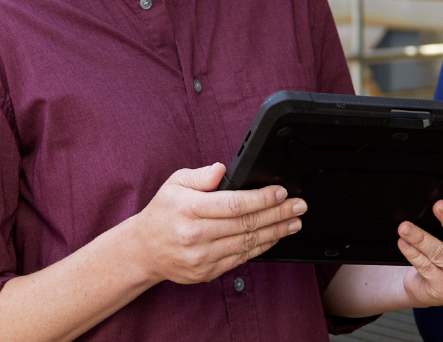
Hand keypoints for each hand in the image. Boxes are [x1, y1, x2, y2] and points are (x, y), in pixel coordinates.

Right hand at [117, 164, 304, 285]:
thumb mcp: (175, 184)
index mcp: (189, 209)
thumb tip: (222, 170)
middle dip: (277, 214)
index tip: (280, 192)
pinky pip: (241, 258)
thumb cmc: (162, 213)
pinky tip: (274, 237)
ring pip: (247, 244)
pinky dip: (261, 248)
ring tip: (293, 222)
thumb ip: (200, 176)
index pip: (233, 204)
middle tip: (298, 206)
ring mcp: (202, 257)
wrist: (144, 250)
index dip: (261, 198)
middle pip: (246, 225)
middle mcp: (195, 235)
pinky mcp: (207, 272)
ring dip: (275, 232)